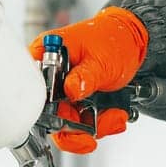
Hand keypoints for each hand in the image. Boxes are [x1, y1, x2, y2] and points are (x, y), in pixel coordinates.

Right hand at [28, 6, 148, 152]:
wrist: (131, 40)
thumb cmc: (113, 39)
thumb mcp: (100, 60)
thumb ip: (84, 77)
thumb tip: (70, 90)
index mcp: (46, 56)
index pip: (34, 92)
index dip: (49, 113)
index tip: (69, 123)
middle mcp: (50, 75)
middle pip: (51, 115)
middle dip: (79, 127)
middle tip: (100, 127)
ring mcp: (63, 89)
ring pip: (69, 123)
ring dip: (96, 126)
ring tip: (116, 116)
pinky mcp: (76, 99)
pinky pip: (82, 121)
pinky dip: (101, 123)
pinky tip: (115, 115)